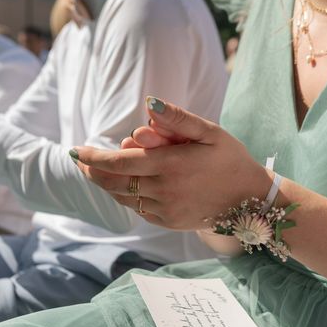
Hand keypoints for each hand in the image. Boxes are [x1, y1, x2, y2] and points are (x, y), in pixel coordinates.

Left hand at [73, 98, 271, 229]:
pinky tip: (125, 187)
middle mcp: (164, 190)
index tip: (75, 151)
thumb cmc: (231, 159)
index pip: (119, 162)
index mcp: (171, 164)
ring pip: (124, 197)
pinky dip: (126, 197)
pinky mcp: (169, 222)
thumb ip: (177, 118)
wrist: (250, 199)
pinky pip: (138, 210)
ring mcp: (166, 210)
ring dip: (107, 185)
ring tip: (98, 171)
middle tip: (81, 161)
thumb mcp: (210, 132)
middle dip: (93, 171)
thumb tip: (148, 104)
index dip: (93, 156)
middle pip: (114, 182)